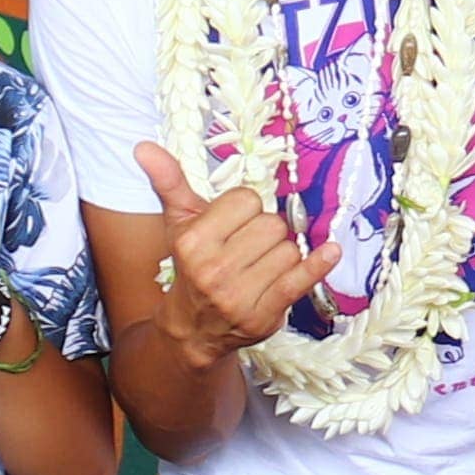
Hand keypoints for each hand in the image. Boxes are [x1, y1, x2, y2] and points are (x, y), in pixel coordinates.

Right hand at [130, 139, 313, 351]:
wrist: (193, 328)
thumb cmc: (192, 266)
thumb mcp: (178, 223)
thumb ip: (168, 182)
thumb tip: (143, 146)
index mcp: (192, 241)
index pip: (247, 200)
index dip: (246, 208)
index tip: (234, 223)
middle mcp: (213, 270)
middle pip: (272, 225)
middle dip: (266, 232)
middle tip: (248, 248)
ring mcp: (239, 296)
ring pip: (289, 250)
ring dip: (282, 254)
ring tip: (260, 266)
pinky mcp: (264, 315)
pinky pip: (301, 280)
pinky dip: (319, 264)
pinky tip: (331, 252)